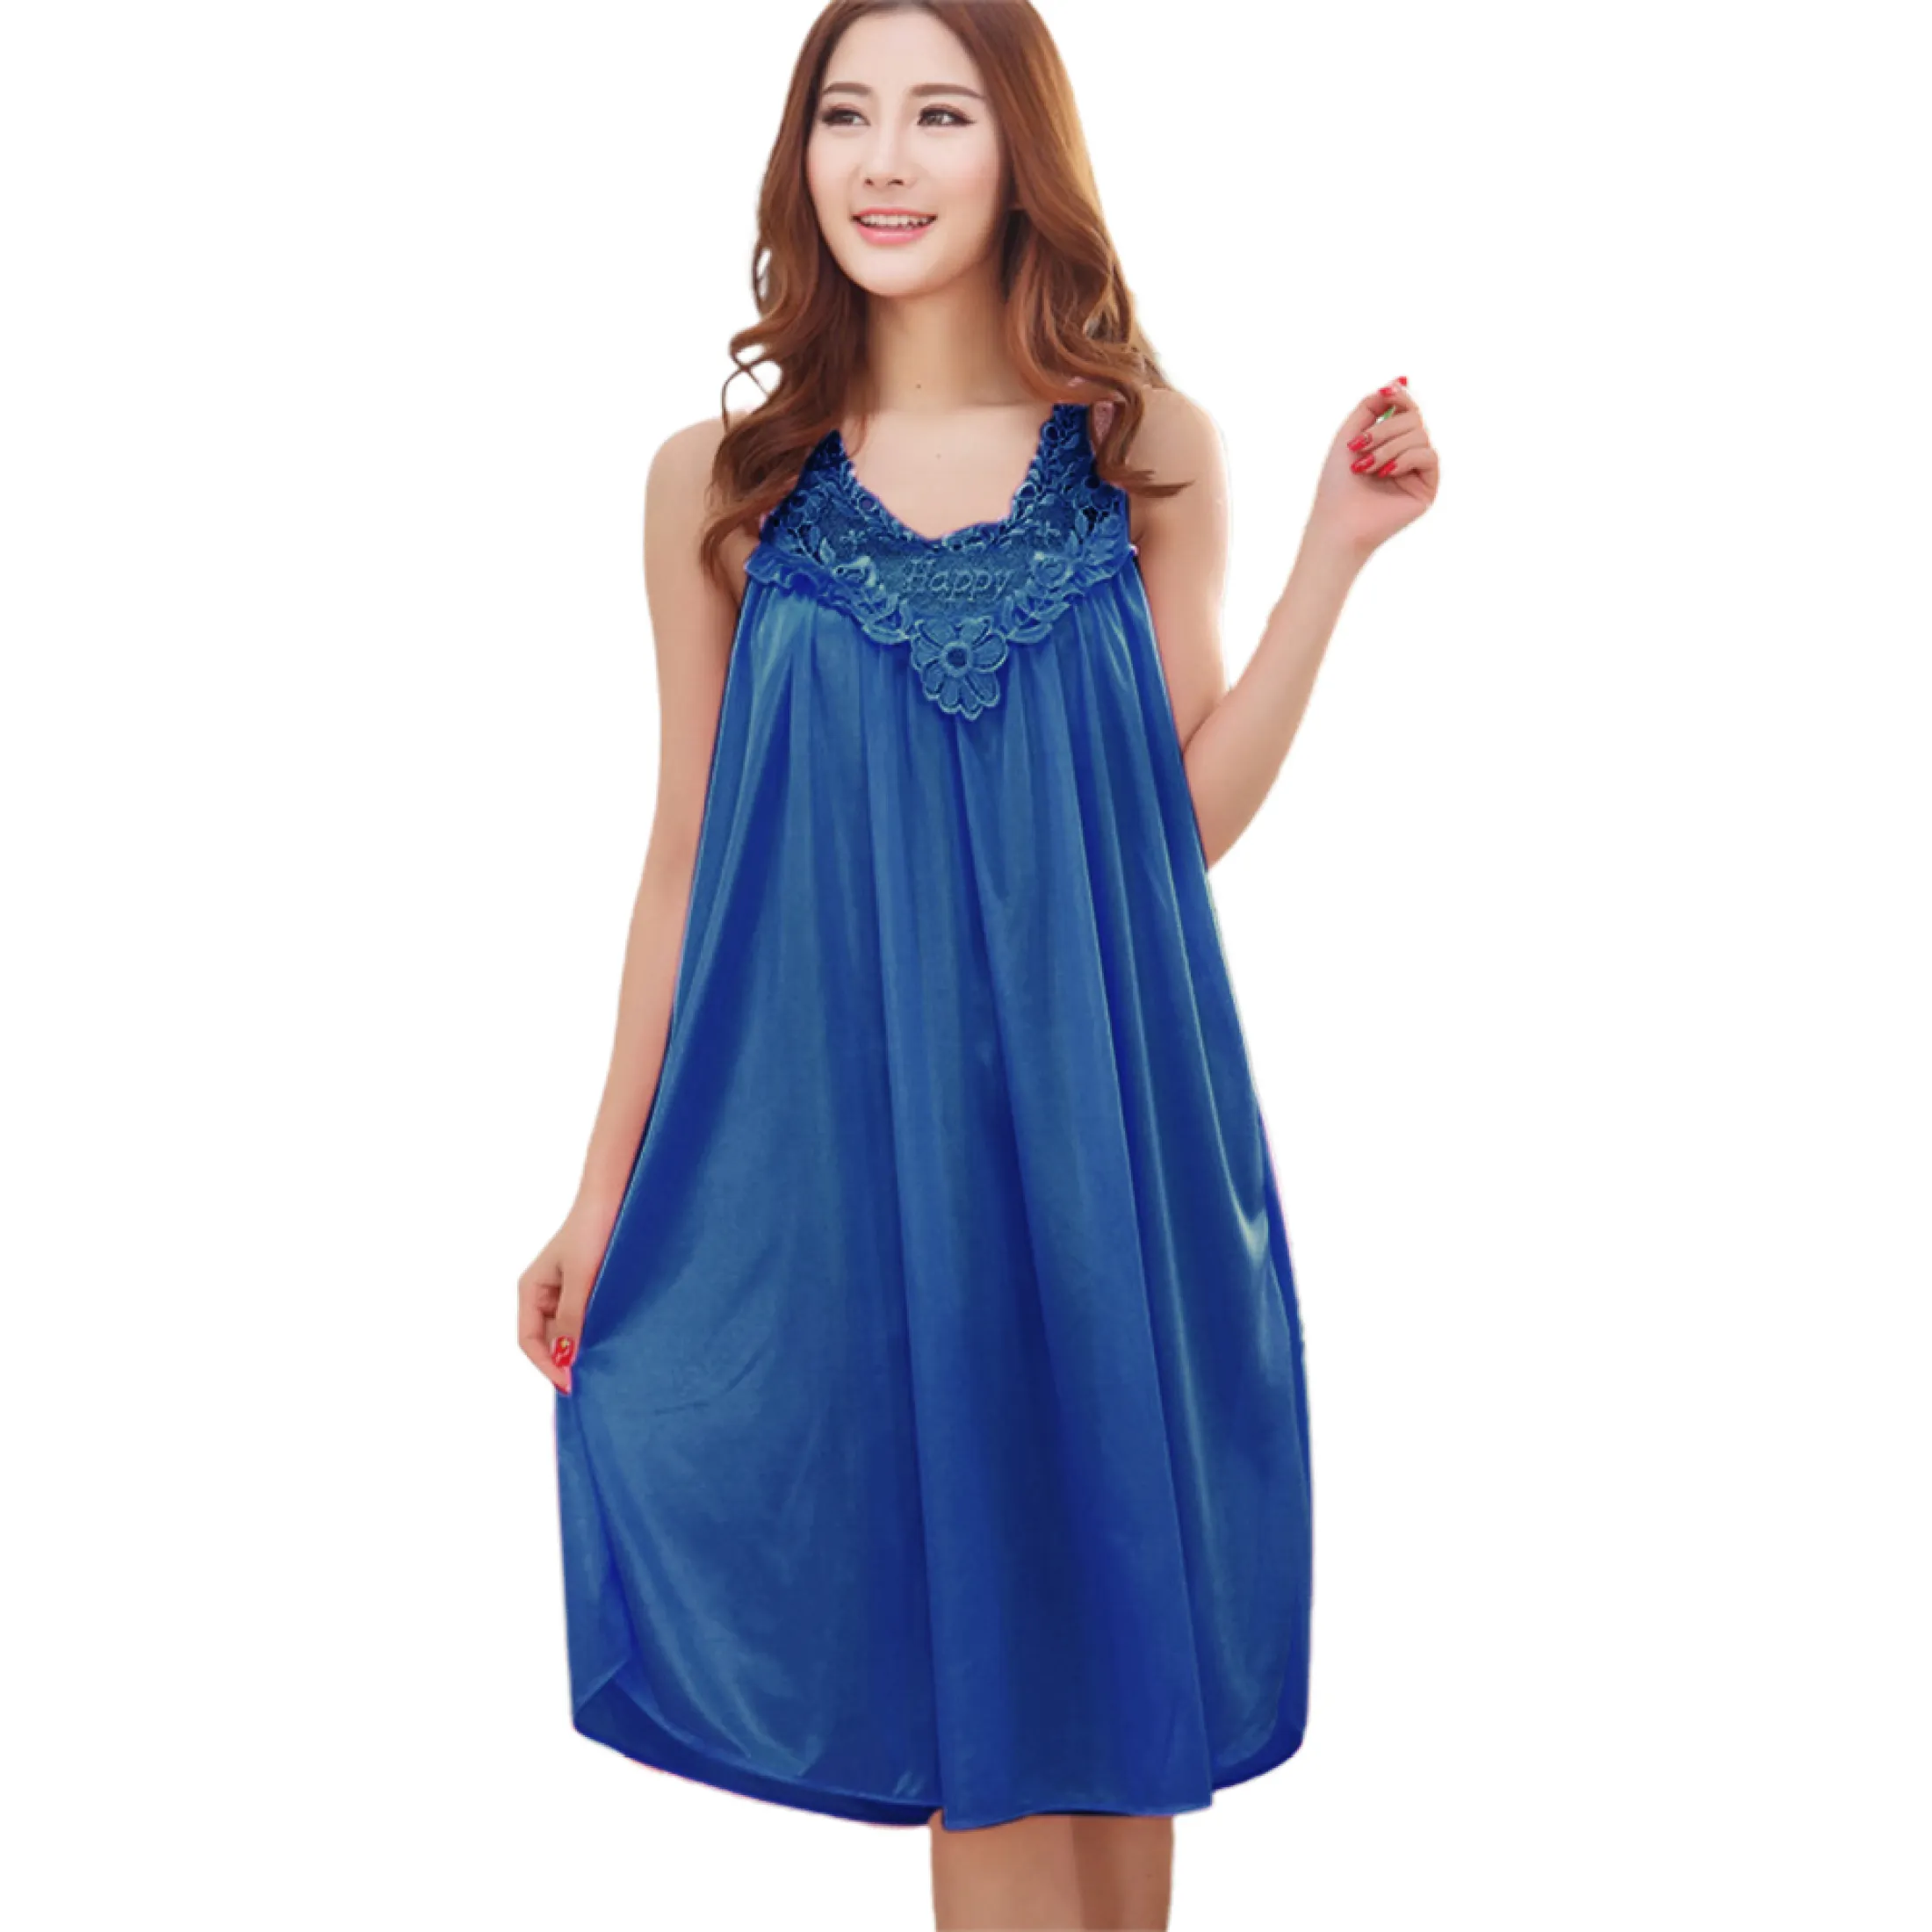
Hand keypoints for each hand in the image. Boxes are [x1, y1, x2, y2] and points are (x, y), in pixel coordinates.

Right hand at [518, 1196, 618, 1394]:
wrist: (614, 1197)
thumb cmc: (592, 1231)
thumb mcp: (580, 1279)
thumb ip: (572, 1318)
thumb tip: (566, 1358)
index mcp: (531, 1290)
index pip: (528, 1340)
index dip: (546, 1365)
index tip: (570, 1383)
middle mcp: (543, 1294)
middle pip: (546, 1341)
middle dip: (563, 1362)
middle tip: (589, 1383)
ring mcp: (564, 1292)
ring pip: (566, 1332)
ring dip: (579, 1349)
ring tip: (601, 1368)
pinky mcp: (587, 1288)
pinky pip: (584, 1319)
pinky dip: (593, 1334)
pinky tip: (610, 1344)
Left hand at [1306, 377, 1439, 562]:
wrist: (1338, 522)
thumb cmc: (1337, 483)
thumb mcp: (1349, 434)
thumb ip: (1371, 405)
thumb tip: (1400, 380)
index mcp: (1389, 441)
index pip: (1405, 407)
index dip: (1398, 396)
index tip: (1384, 393)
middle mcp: (1406, 453)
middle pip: (1413, 417)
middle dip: (1384, 428)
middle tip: (1358, 447)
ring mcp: (1418, 470)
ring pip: (1420, 434)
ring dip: (1389, 446)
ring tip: (1367, 467)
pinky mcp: (1428, 487)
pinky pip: (1428, 455)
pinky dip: (1405, 459)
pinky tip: (1385, 474)